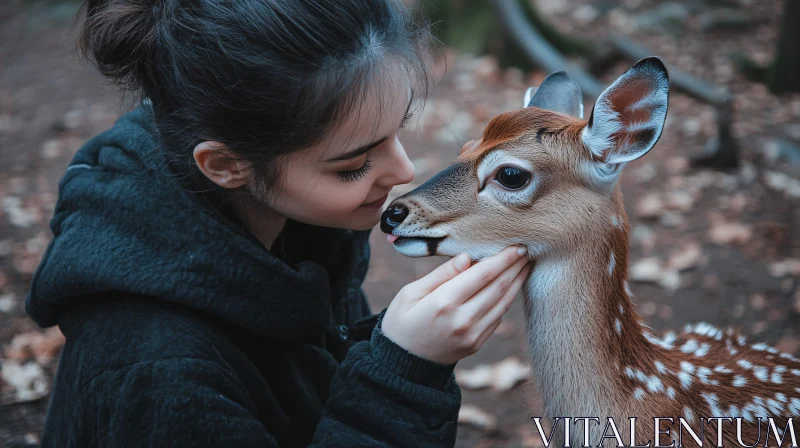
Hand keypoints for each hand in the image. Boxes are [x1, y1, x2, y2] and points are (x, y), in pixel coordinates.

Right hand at [380, 245, 531, 364]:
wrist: (402, 362)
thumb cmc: (401, 321)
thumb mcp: (410, 293)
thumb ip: (440, 275)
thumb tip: (467, 257)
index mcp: (444, 303)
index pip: (482, 274)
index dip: (502, 259)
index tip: (517, 246)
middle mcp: (463, 320)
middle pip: (498, 287)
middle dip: (515, 267)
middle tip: (526, 250)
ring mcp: (472, 334)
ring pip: (503, 303)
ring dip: (517, 282)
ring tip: (525, 265)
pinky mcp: (477, 343)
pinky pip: (498, 317)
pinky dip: (507, 299)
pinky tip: (511, 286)